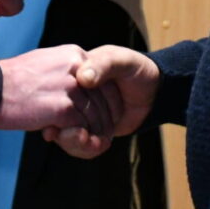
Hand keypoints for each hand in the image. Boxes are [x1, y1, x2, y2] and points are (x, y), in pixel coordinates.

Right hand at [0, 44, 115, 136]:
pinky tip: (79, 142)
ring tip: (91, 142)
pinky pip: (84, 127)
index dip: (108, 102)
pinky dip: (84, 138)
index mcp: (74, 55)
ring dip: (96, 132)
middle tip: (101, 135)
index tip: (105, 116)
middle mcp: (77, 67)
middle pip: (104, 99)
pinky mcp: (62, 108)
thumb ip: (67, 74)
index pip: (105, 80)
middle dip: (105, 120)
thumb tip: (83, 89)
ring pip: (96, 115)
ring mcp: (70, 87)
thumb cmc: (13, 81)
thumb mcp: (46, 65)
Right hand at [43, 45, 158, 158]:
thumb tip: (83, 78)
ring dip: (76, 143)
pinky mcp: (88, 126)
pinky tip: (99, 145)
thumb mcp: (122, 61)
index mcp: (74, 71)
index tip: (57, 126)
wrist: (154, 91)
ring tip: (95, 144)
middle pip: (57, 118)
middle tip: (81, 137)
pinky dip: (86, 148)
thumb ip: (103, 65)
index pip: (56, 93)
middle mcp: (72, 92)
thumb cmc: (137, 69)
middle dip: (68, 134)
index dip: (55, 112)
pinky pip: (78, 142)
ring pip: (66, 133)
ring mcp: (79, 111)